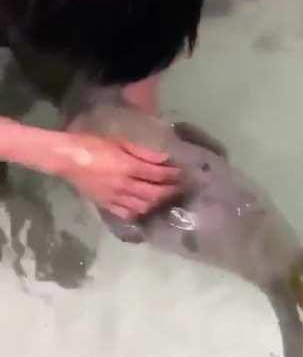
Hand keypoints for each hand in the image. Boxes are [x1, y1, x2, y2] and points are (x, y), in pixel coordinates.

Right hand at [57, 133, 181, 220]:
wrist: (67, 158)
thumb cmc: (93, 144)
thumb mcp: (120, 142)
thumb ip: (143, 152)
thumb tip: (163, 158)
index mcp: (129, 168)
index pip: (158, 175)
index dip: (172, 174)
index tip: (182, 173)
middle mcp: (125, 186)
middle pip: (154, 193)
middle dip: (170, 191)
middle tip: (180, 187)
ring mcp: (115, 198)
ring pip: (143, 206)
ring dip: (157, 203)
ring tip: (164, 197)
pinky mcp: (106, 205)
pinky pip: (126, 213)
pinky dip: (138, 212)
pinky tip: (144, 209)